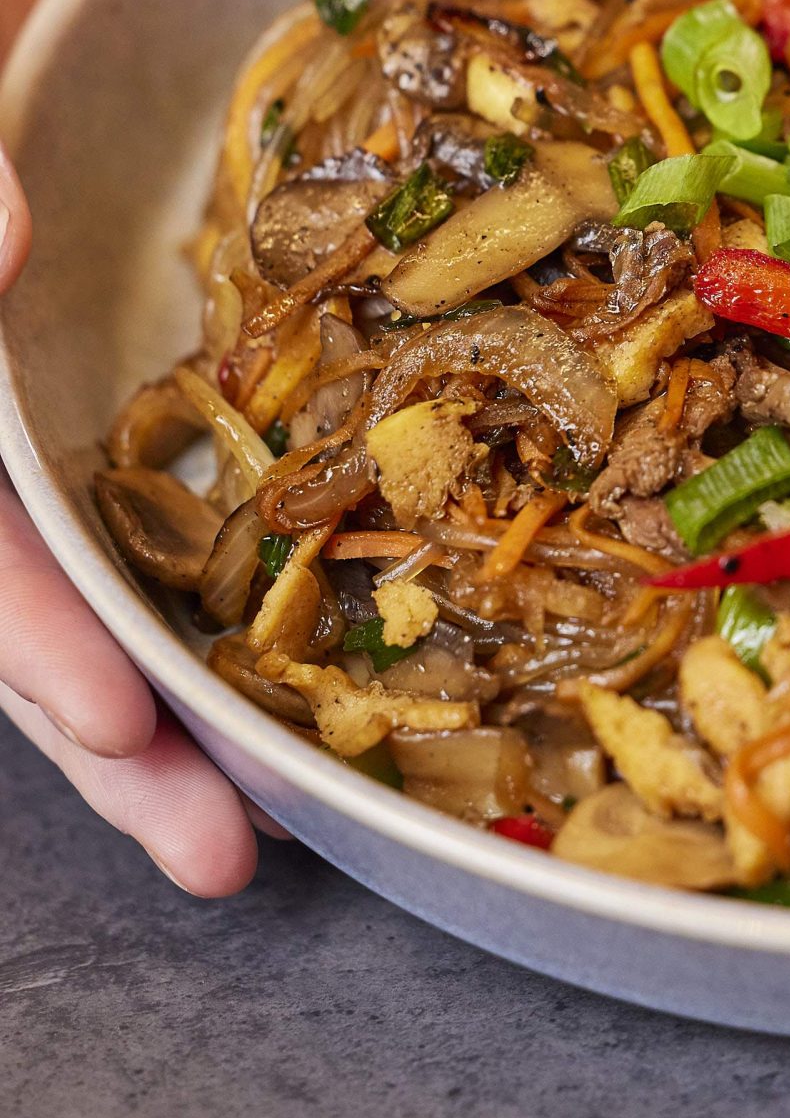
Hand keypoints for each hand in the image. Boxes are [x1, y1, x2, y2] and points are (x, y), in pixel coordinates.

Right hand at [0, 0, 259, 893]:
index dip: (28, 634)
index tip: (121, 729)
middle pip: (43, 565)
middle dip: (128, 715)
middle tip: (238, 853)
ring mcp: (76, 324)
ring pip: (141, 505)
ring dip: (225, 638)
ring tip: (333, 775)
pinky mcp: (185, 263)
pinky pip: (254, 381)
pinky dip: (318, 470)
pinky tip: (421, 545)